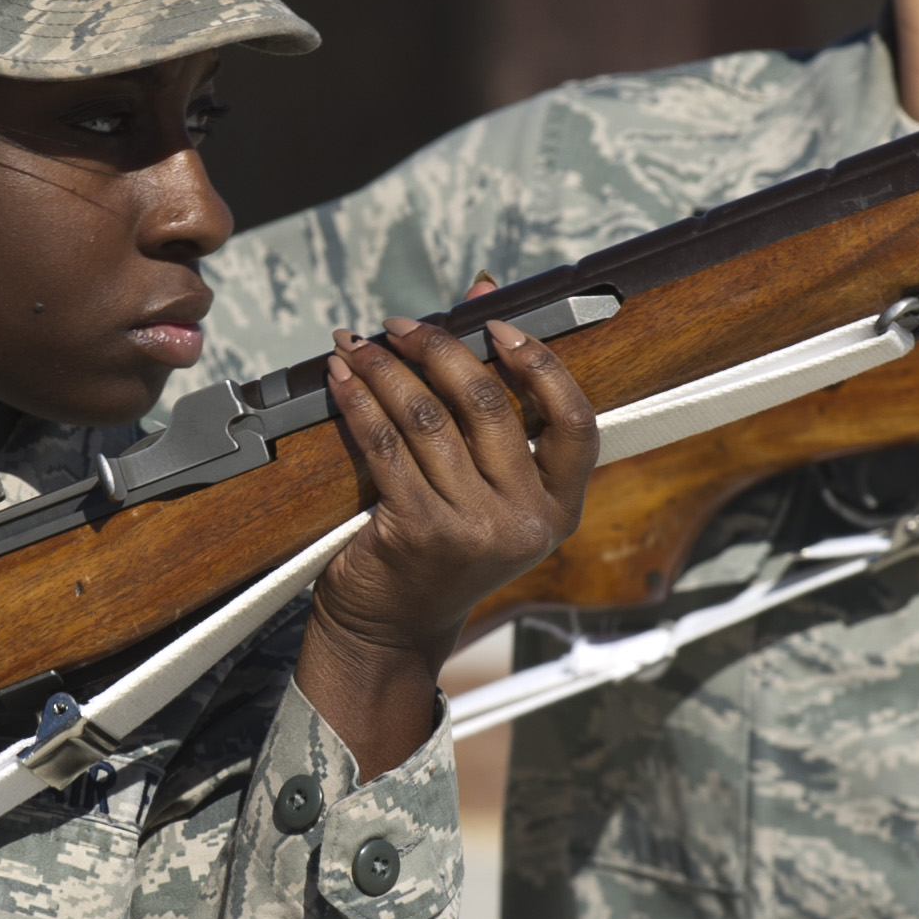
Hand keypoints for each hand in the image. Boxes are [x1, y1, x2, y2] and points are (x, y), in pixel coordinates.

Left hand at [292, 312, 596, 774]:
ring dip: (387, 370)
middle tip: (403, 326)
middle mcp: (525, 521)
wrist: (390, 628)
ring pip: (428, 421)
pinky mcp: (417, 533)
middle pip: (488, 406)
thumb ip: (495, 400)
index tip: (499, 326)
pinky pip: (385, 447)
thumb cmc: (439, 547)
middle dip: (439, 350)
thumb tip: (481, 290)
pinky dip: (359, 404)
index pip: (576, 423)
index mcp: (558, 509)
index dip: (541, 365)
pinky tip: (342, 380)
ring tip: (360, 346)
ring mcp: (473, 530)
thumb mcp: (484, 487)